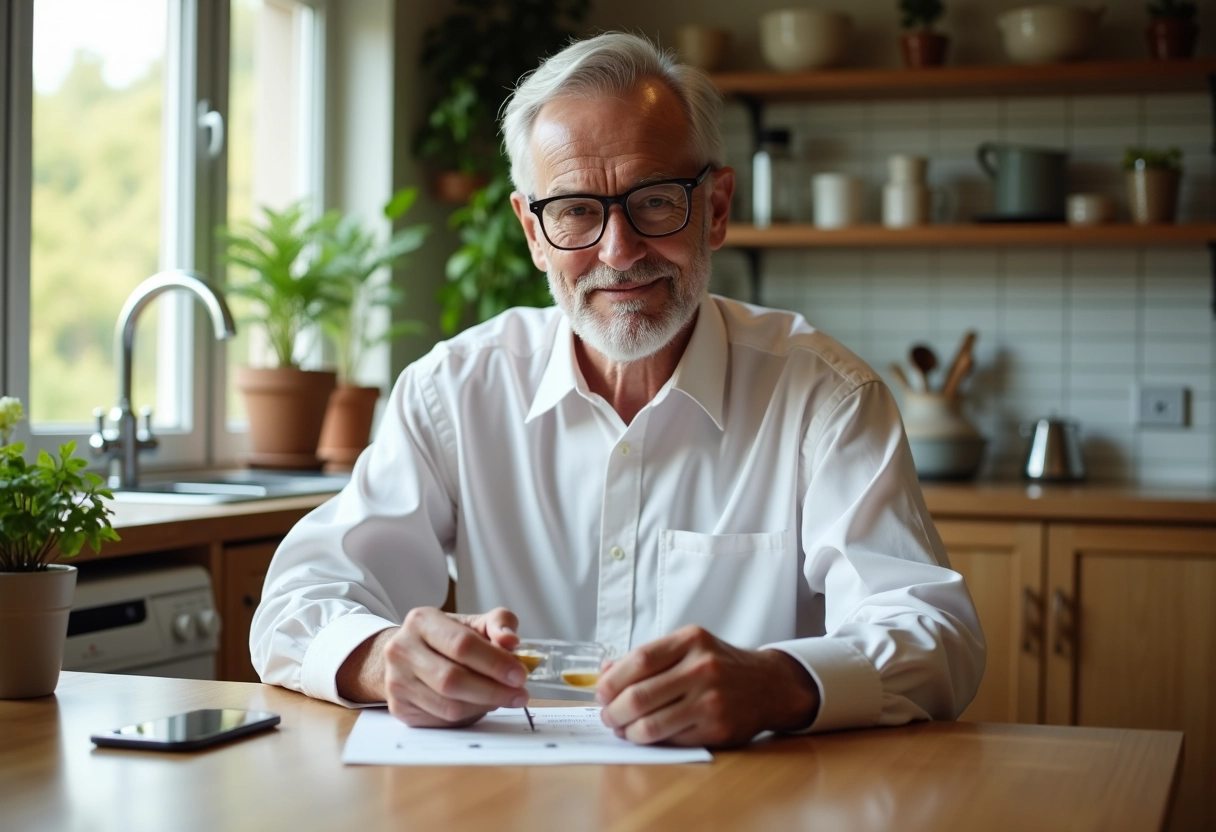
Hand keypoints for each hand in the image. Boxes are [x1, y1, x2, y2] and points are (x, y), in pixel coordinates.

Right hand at [342, 607, 528, 728]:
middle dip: (493, 690)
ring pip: (449, 705)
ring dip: (484, 706)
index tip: (520, 674)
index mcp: (422, 621)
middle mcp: (402, 650)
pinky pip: (442, 720)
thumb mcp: (474, 623)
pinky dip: (468, 715)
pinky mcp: (399, 708)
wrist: (408, 655)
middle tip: (519, 694)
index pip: (462, 644)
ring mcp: (397, 681)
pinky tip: (480, 705)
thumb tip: (511, 641)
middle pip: (453, 679)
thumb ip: (499, 624)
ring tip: (504, 699)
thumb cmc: (447, 639)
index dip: (495, 662)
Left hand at [596, 626, 819, 747]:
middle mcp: (702, 668)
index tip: (601, 693)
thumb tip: (604, 673)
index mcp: (691, 640)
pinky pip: (671, 739)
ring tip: (622, 729)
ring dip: (627, 731)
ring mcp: (711, 700)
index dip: (611, 681)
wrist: (769, 685)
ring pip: (651, 724)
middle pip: (639, 695)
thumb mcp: (688, 648)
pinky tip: (644, 736)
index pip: (638, 660)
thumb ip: (648, 658)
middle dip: (613, 711)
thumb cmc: (719, 665)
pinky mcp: (717, 728)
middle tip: (607, 716)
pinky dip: (650, 741)